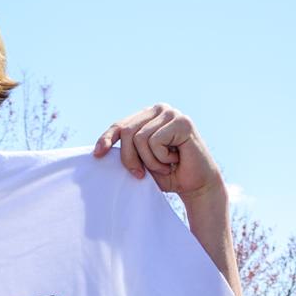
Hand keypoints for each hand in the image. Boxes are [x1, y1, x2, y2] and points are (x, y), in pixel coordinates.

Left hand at [94, 104, 222, 202]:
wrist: (197, 186)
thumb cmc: (169, 174)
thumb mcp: (142, 161)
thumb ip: (128, 150)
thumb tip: (101, 149)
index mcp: (148, 116)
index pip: (121, 125)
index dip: (107, 138)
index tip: (98, 154)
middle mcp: (159, 109)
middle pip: (127, 131)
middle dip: (129, 158)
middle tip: (140, 174)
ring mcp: (171, 113)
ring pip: (140, 138)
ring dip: (150, 161)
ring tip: (166, 165)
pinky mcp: (182, 122)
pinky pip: (155, 142)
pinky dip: (162, 158)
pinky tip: (176, 159)